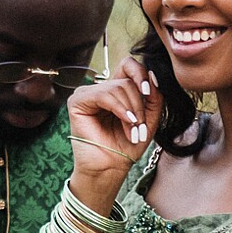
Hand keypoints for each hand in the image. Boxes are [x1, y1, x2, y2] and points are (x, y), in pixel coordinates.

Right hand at [66, 55, 162, 213]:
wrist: (112, 167)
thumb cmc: (127, 145)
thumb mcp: (149, 118)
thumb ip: (153, 96)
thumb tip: (151, 73)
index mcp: (116, 90)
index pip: (128, 65)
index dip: (140, 74)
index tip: (149, 93)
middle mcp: (101, 89)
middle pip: (126, 80)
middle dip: (139, 105)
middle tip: (139, 127)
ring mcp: (88, 93)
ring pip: (118, 88)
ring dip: (131, 111)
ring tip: (132, 130)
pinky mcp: (78, 101)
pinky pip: (104, 94)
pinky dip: (119, 108)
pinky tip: (126, 121)